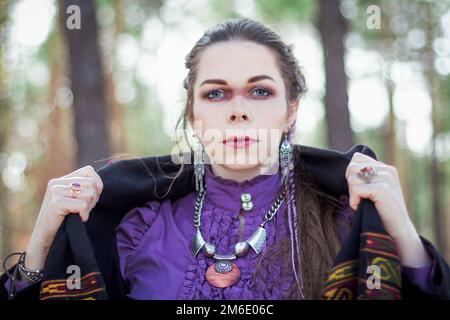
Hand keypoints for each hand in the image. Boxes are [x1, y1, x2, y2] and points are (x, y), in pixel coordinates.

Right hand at [25, 165, 102, 269]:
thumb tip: (99, 184)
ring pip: (89, 193)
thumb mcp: (73, 200)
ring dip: (89, 207)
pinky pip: (83, 205)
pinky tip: (77, 219)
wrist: (45, 239)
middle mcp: (56, 183)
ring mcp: (55, 192)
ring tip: (79, 214)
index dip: (96, 185)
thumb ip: (83, 189)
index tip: (91, 199)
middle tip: (85, 210)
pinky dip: (84, 214)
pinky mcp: (56, 203)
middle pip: (92, 183)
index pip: (89, 171)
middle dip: (94, 199)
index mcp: (61, 180)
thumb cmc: (63, 220)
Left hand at [345, 152, 430, 266]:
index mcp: (386, 168)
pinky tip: (362, 208)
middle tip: (360, 198)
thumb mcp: (375, 189)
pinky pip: (356, 190)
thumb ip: (366, 176)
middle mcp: (387, 170)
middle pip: (352, 167)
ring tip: (363, 203)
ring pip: (352, 178)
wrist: (398, 231)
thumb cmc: (382, 212)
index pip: (357, 158)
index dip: (351, 173)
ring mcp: (386, 179)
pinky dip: (354, 201)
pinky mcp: (382, 189)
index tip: (358, 188)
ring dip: (352, 194)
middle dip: (351, 184)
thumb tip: (349, 168)